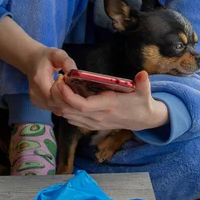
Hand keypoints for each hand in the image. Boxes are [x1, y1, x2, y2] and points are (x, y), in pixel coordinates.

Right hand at [25, 46, 75, 110]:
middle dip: (69, 99)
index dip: (65, 92)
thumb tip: (76, 74)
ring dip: (67, 103)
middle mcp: (35, 93)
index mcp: (38, 80)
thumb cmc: (47, 57)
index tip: (68, 80)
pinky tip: (66, 95)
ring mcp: (36, 100)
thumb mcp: (58, 54)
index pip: (53, 95)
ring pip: (56, 109)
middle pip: (55, 104)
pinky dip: (63, 105)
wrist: (32, 61)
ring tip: (70, 90)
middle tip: (73, 87)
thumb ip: (67, 62)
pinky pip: (54, 109)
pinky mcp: (39, 104)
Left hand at [50, 71, 168, 130]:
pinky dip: (65, 109)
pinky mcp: (92, 125)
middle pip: (70, 111)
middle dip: (59, 97)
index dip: (69, 96)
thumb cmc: (141, 103)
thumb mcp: (144, 92)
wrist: (142, 120)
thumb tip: (143, 74)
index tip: (61, 83)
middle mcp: (98, 117)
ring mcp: (94, 123)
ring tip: (58, 87)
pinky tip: (64, 98)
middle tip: (55, 81)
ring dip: (60, 103)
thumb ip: (143, 83)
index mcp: (107, 107)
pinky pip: (73, 119)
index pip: (82, 105)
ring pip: (69, 116)